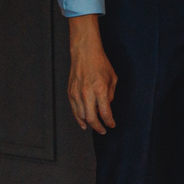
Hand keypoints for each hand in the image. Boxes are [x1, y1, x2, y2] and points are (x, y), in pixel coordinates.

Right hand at [69, 19, 117, 134]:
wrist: (85, 53)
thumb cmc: (100, 63)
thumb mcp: (113, 78)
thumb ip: (110, 95)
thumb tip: (106, 107)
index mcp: (100, 89)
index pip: (105, 113)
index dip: (109, 122)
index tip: (112, 125)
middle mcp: (87, 93)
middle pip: (92, 118)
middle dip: (99, 127)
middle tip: (103, 130)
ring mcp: (77, 93)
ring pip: (81, 116)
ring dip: (89, 124)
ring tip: (95, 127)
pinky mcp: (70, 92)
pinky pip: (74, 110)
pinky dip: (79, 118)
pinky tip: (83, 123)